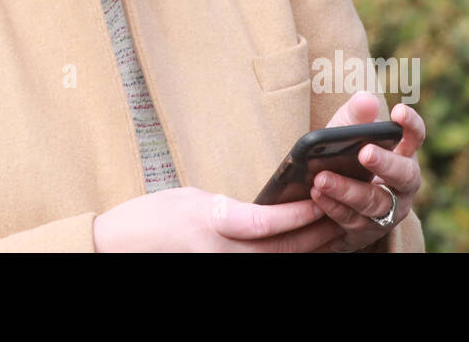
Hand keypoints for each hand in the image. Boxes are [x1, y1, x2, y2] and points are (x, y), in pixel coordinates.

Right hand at [92, 186, 345, 251]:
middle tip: (346, 212)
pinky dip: (288, 255)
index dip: (299, 214)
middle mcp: (225, 253)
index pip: (267, 224)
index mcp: (214, 226)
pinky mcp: (226, 270)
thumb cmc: (154, 217)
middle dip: (319, 232)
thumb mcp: (195, 198)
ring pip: (281, 262)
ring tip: (337, 228)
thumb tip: (266, 209)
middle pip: (284, 249)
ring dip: (312, 247)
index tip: (321, 198)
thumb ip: (233, 207)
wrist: (123, 246)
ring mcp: (226, 266)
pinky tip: (306, 245)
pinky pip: (266, 265)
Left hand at [308, 92, 424, 252]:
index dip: (411, 125)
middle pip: (404, 175)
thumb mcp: (345, 132)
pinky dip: (334, 208)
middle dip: (385, 164)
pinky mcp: (369, 230)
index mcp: (403, 153)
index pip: (415, 137)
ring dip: (348, 190)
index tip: (398, 111)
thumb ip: (355, 116)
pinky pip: (353, 222)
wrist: (330, 193)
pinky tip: (317, 195)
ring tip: (322, 179)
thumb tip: (366, 100)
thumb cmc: (344, 154)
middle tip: (365, 152)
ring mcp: (389, 210)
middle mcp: (403, 184)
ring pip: (376, 203)